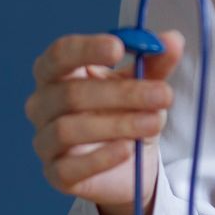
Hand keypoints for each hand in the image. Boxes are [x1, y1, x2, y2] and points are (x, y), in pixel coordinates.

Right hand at [26, 31, 183, 214]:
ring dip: (118, 124)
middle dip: (122, 93)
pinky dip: (100, 157)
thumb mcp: (145, 83)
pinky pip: (69, 167)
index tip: (119, 48)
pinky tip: (127, 149)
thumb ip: (156, 62)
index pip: (59, 54)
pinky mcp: (55, 174)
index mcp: (58, 73)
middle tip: (163, 94)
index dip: (86, 49)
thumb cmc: (126, 112)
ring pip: (68, 129)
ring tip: (156, 122)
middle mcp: (42, 105)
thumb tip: (173, 40)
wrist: (129, 163)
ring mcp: (45, 141)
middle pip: (70, 94)